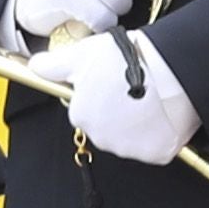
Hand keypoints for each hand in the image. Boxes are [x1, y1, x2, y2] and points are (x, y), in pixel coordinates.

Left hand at [63, 32, 198, 166]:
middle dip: (118, 113)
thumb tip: (36, 67)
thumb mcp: (81, 54)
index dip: (100, 96)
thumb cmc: (128, 59)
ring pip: (130, 139)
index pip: (85, 111)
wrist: (172, 68)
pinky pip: (155, 148)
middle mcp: (101, 137)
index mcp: (81, 115)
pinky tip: (164, 115)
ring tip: (152, 100)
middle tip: (134, 90)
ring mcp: (129, 148)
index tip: (114, 83)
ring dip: (138, 125)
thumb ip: (53, 65)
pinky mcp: (155, 153)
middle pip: (107, 127)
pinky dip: (160, 135)